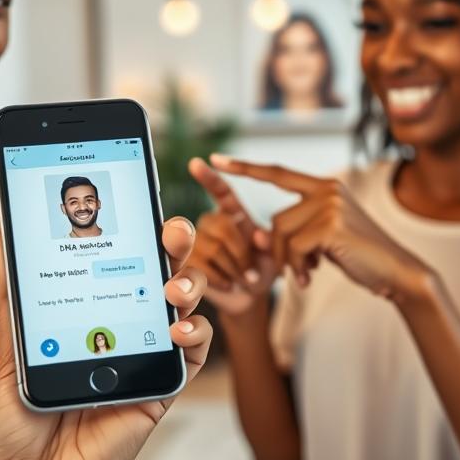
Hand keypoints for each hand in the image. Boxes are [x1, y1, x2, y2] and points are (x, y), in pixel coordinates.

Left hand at [0, 218, 211, 459]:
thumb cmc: (15, 422)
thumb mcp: (12, 348)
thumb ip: (12, 293)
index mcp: (94, 310)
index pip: (124, 257)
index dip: (140, 227)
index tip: (142, 200)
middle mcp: (126, 326)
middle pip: (164, 272)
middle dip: (176, 243)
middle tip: (170, 232)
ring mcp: (146, 354)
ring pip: (187, 305)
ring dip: (189, 286)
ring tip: (171, 289)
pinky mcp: (160, 387)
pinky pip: (194, 354)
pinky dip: (196, 334)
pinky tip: (177, 328)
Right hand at [187, 158, 277, 315]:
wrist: (248, 297)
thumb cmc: (261, 269)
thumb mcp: (273, 255)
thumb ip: (270, 243)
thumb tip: (258, 235)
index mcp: (232, 213)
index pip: (218, 190)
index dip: (207, 177)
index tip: (196, 163)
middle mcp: (210, 222)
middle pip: (221, 225)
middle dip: (241, 251)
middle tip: (251, 270)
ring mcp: (195, 242)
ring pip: (212, 248)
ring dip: (233, 268)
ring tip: (242, 278)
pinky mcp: (185, 264)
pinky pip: (201, 265)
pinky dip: (221, 278)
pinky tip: (229, 282)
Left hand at [209, 155, 432, 303]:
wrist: (396, 272)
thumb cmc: (358, 256)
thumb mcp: (321, 241)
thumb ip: (292, 232)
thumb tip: (259, 237)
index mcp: (324, 187)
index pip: (278, 173)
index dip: (245, 167)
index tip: (217, 160)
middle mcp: (327, 189)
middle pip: (276, 218)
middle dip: (280, 250)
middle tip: (298, 270)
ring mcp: (330, 204)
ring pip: (282, 233)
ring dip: (289, 261)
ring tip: (308, 273)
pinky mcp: (332, 223)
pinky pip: (294, 247)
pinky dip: (298, 267)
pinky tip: (312, 276)